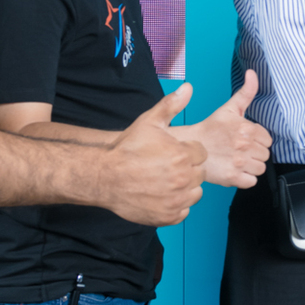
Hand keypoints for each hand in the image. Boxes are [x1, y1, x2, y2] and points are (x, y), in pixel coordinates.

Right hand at [102, 85, 206, 225]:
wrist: (104, 177)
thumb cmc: (127, 150)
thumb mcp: (148, 122)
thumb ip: (171, 106)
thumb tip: (188, 87)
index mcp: (183, 156)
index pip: (201, 154)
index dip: (187, 153)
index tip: (172, 153)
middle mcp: (184, 179)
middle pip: (199, 174)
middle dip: (187, 170)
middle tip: (166, 168)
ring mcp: (177, 200)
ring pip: (194, 193)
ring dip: (184, 188)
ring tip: (164, 182)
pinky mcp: (169, 216)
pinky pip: (184, 211)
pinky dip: (176, 206)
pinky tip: (161, 196)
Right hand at [175, 69, 273, 188]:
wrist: (187, 147)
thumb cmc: (209, 129)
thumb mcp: (229, 108)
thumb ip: (246, 92)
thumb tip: (253, 73)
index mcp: (246, 128)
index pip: (267, 140)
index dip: (256, 140)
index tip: (243, 139)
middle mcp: (244, 145)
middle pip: (265, 155)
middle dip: (254, 153)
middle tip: (238, 150)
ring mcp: (239, 163)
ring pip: (260, 169)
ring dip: (250, 167)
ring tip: (236, 160)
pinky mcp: (232, 178)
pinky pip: (252, 182)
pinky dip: (245, 179)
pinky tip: (234, 171)